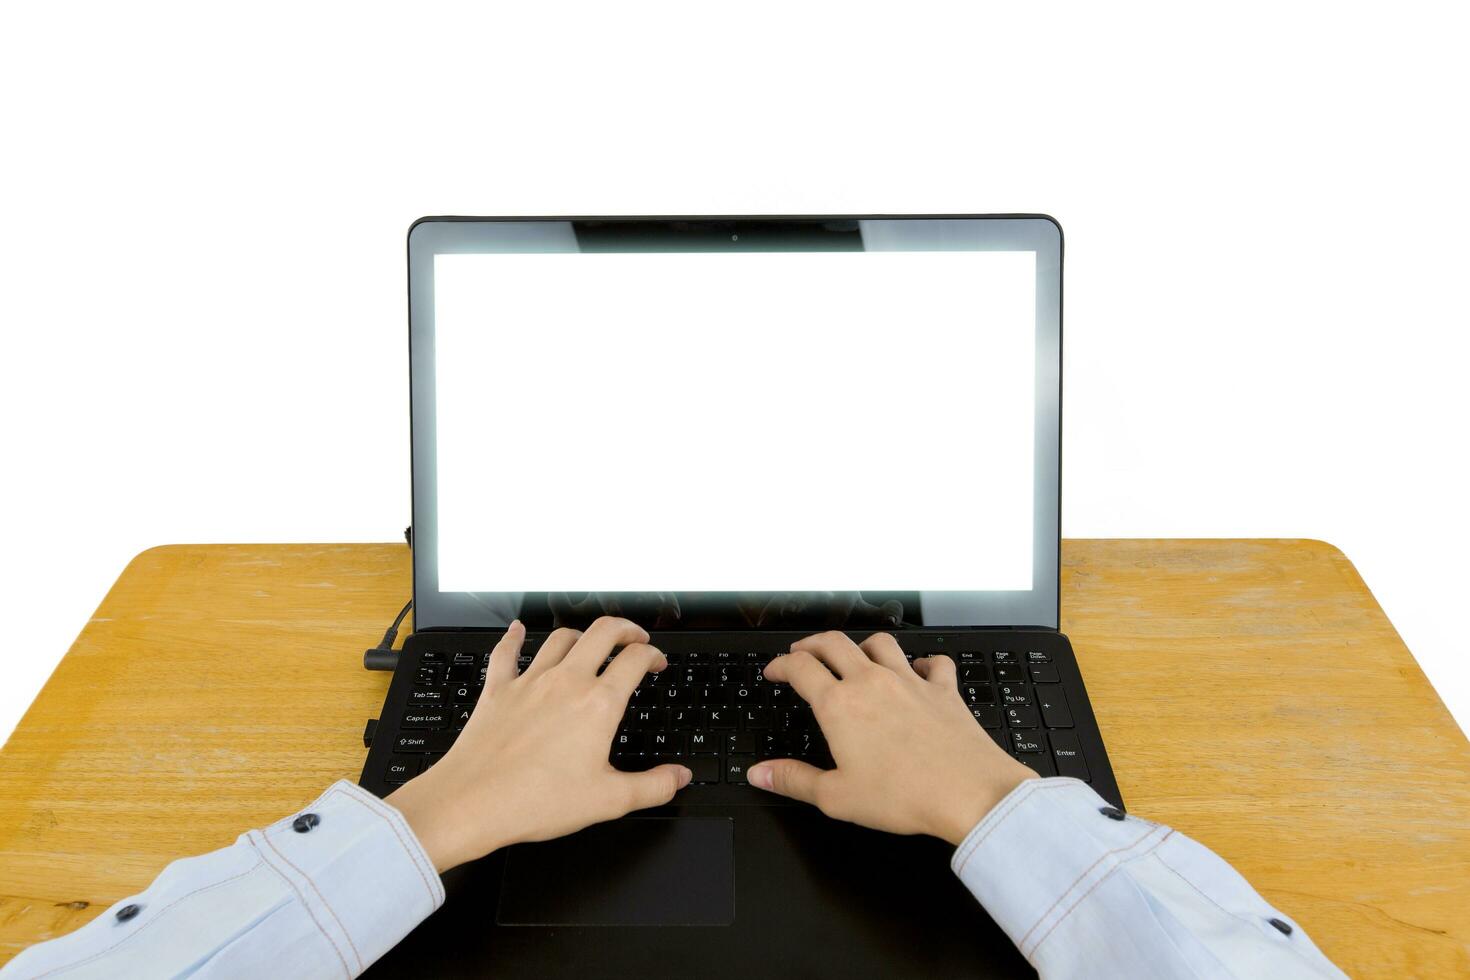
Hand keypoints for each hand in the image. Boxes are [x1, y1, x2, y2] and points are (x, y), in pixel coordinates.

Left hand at [386, 617, 690, 872]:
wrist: (472, 802)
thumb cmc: (536, 801)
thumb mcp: (608, 801)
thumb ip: (651, 787)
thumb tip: (678, 777)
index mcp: (598, 705)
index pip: (635, 660)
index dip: (653, 655)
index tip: (656, 662)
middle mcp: (566, 683)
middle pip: (602, 633)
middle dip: (624, 629)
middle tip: (634, 638)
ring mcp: (529, 682)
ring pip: (560, 638)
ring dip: (581, 634)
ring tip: (590, 640)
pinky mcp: (498, 690)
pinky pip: (506, 652)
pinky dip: (514, 638)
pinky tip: (517, 631)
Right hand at [748, 632, 1037, 844]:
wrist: (968, 792)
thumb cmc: (905, 796)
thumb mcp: (836, 797)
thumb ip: (793, 780)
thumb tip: (760, 773)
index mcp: (840, 705)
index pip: (800, 668)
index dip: (780, 664)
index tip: (775, 670)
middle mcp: (872, 683)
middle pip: (835, 643)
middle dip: (813, 643)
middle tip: (803, 653)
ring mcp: (910, 681)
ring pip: (880, 643)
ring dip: (862, 644)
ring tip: (855, 655)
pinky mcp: (943, 690)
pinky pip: (933, 662)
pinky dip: (923, 661)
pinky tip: (919, 669)